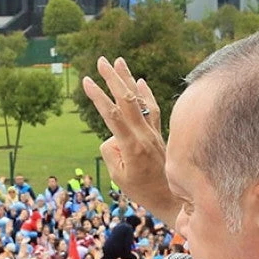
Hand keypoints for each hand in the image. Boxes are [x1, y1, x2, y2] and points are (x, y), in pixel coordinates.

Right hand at [82, 57, 172, 223]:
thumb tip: (113, 136)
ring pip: (139, 100)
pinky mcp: (158, 133)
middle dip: (112, 78)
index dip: (98, 96)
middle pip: (126, 99)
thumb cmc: (142, 190)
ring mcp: (153, 132)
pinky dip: (146, 94)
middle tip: (100, 60)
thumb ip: (112, 152)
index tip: (86, 81)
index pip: (111, 115)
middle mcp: (144, 134)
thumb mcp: (119, 176)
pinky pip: (152, 109)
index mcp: (131, 145)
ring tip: (119, 61)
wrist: (172, 197)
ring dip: (128, 79)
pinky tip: (140, 81)